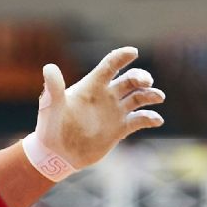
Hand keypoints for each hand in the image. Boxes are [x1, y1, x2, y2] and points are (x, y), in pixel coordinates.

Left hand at [35, 47, 165, 169]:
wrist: (57, 154)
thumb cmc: (50, 127)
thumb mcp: (51, 106)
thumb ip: (53, 88)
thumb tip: (49, 67)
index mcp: (90, 86)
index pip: (109, 66)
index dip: (121, 57)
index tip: (133, 52)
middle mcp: (105, 96)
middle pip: (129, 80)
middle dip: (140, 77)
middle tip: (145, 81)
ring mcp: (114, 112)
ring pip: (139, 97)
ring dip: (150, 94)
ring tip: (158, 96)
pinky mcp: (120, 129)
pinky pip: (140, 120)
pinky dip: (150, 118)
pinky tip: (156, 119)